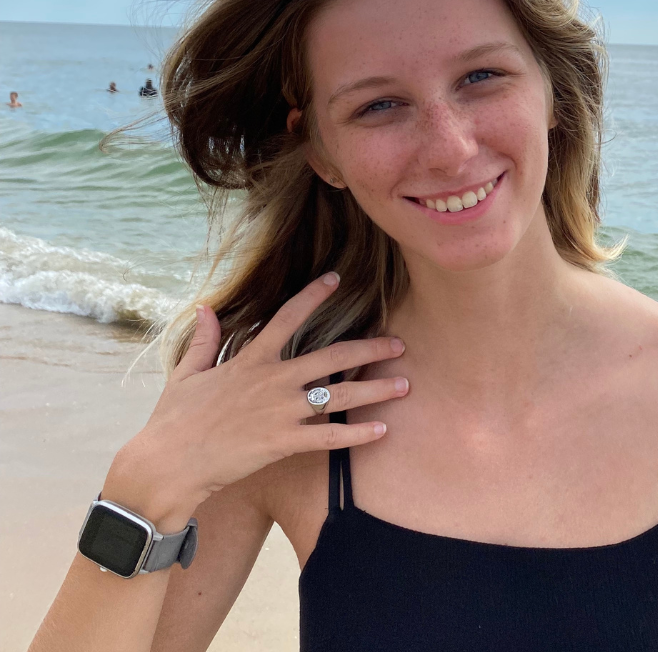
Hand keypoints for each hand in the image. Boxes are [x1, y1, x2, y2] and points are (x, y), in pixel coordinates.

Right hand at [102, 271, 406, 530]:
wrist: (168, 465)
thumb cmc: (174, 420)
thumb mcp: (186, 374)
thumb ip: (204, 341)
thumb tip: (206, 309)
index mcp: (250, 360)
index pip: (287, 317)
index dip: (313, 295)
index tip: (336, 278)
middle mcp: (272, 380)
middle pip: (332, 358)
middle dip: (370, 350)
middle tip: (399, 344)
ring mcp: (280, 412)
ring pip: (340, 397)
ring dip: (376, 391)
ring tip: (405, 386)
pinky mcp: (283, 442)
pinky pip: (329, 438)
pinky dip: (358, 434)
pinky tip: (382, 430)